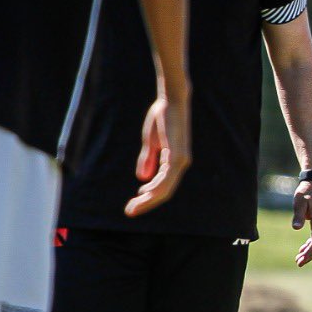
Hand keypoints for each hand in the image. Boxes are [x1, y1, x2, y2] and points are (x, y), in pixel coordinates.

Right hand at [127, 91, 191, 215]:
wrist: (170, 100)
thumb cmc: (162, 117)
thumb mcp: (151, 142)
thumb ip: (149, 159)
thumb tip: (143, 178)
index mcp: (175, 160)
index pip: (163, 185)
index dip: (149, 196)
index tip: (134, 204)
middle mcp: (181, 163)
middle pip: (164, 191)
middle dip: (147, 203)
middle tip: (130, 211)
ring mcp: (181, 160)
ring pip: (165, 188)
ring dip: (148, 200)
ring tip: (132, 207)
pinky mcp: (177, 155)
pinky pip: (166, 178)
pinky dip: (155, 189)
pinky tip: (143, 194)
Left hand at [292, 180, 311, 266]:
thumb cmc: (306, 191)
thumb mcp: (299, 202)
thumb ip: (298, 215)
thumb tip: (296, 228)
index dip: (310, 252)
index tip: (301, 260)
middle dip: (309, 255)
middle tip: (298, 263)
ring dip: (309, 251)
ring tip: (299, 259)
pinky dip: (310, 244)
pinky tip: (302, 249)